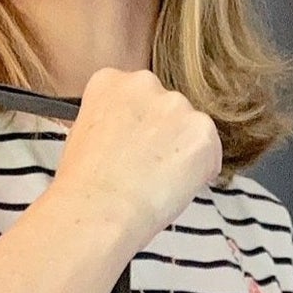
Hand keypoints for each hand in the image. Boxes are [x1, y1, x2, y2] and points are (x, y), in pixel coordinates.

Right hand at [49, 68, 223, 252]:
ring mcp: (176, 105)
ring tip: (157, 184)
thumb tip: (127, 140)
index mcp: (110, 81)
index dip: (140, 129)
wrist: (99, 210)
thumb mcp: (81, 138)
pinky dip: (201, 174)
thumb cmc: (84, 188)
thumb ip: (111, 126)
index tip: (134, 148)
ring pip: (192, 131)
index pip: (139, 98)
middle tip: (148, 171)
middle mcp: (145, 83)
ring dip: (183, 155)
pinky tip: (175, 189)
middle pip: (168, 111)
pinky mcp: (202, 132)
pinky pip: (211, 154)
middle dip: (165, 138)